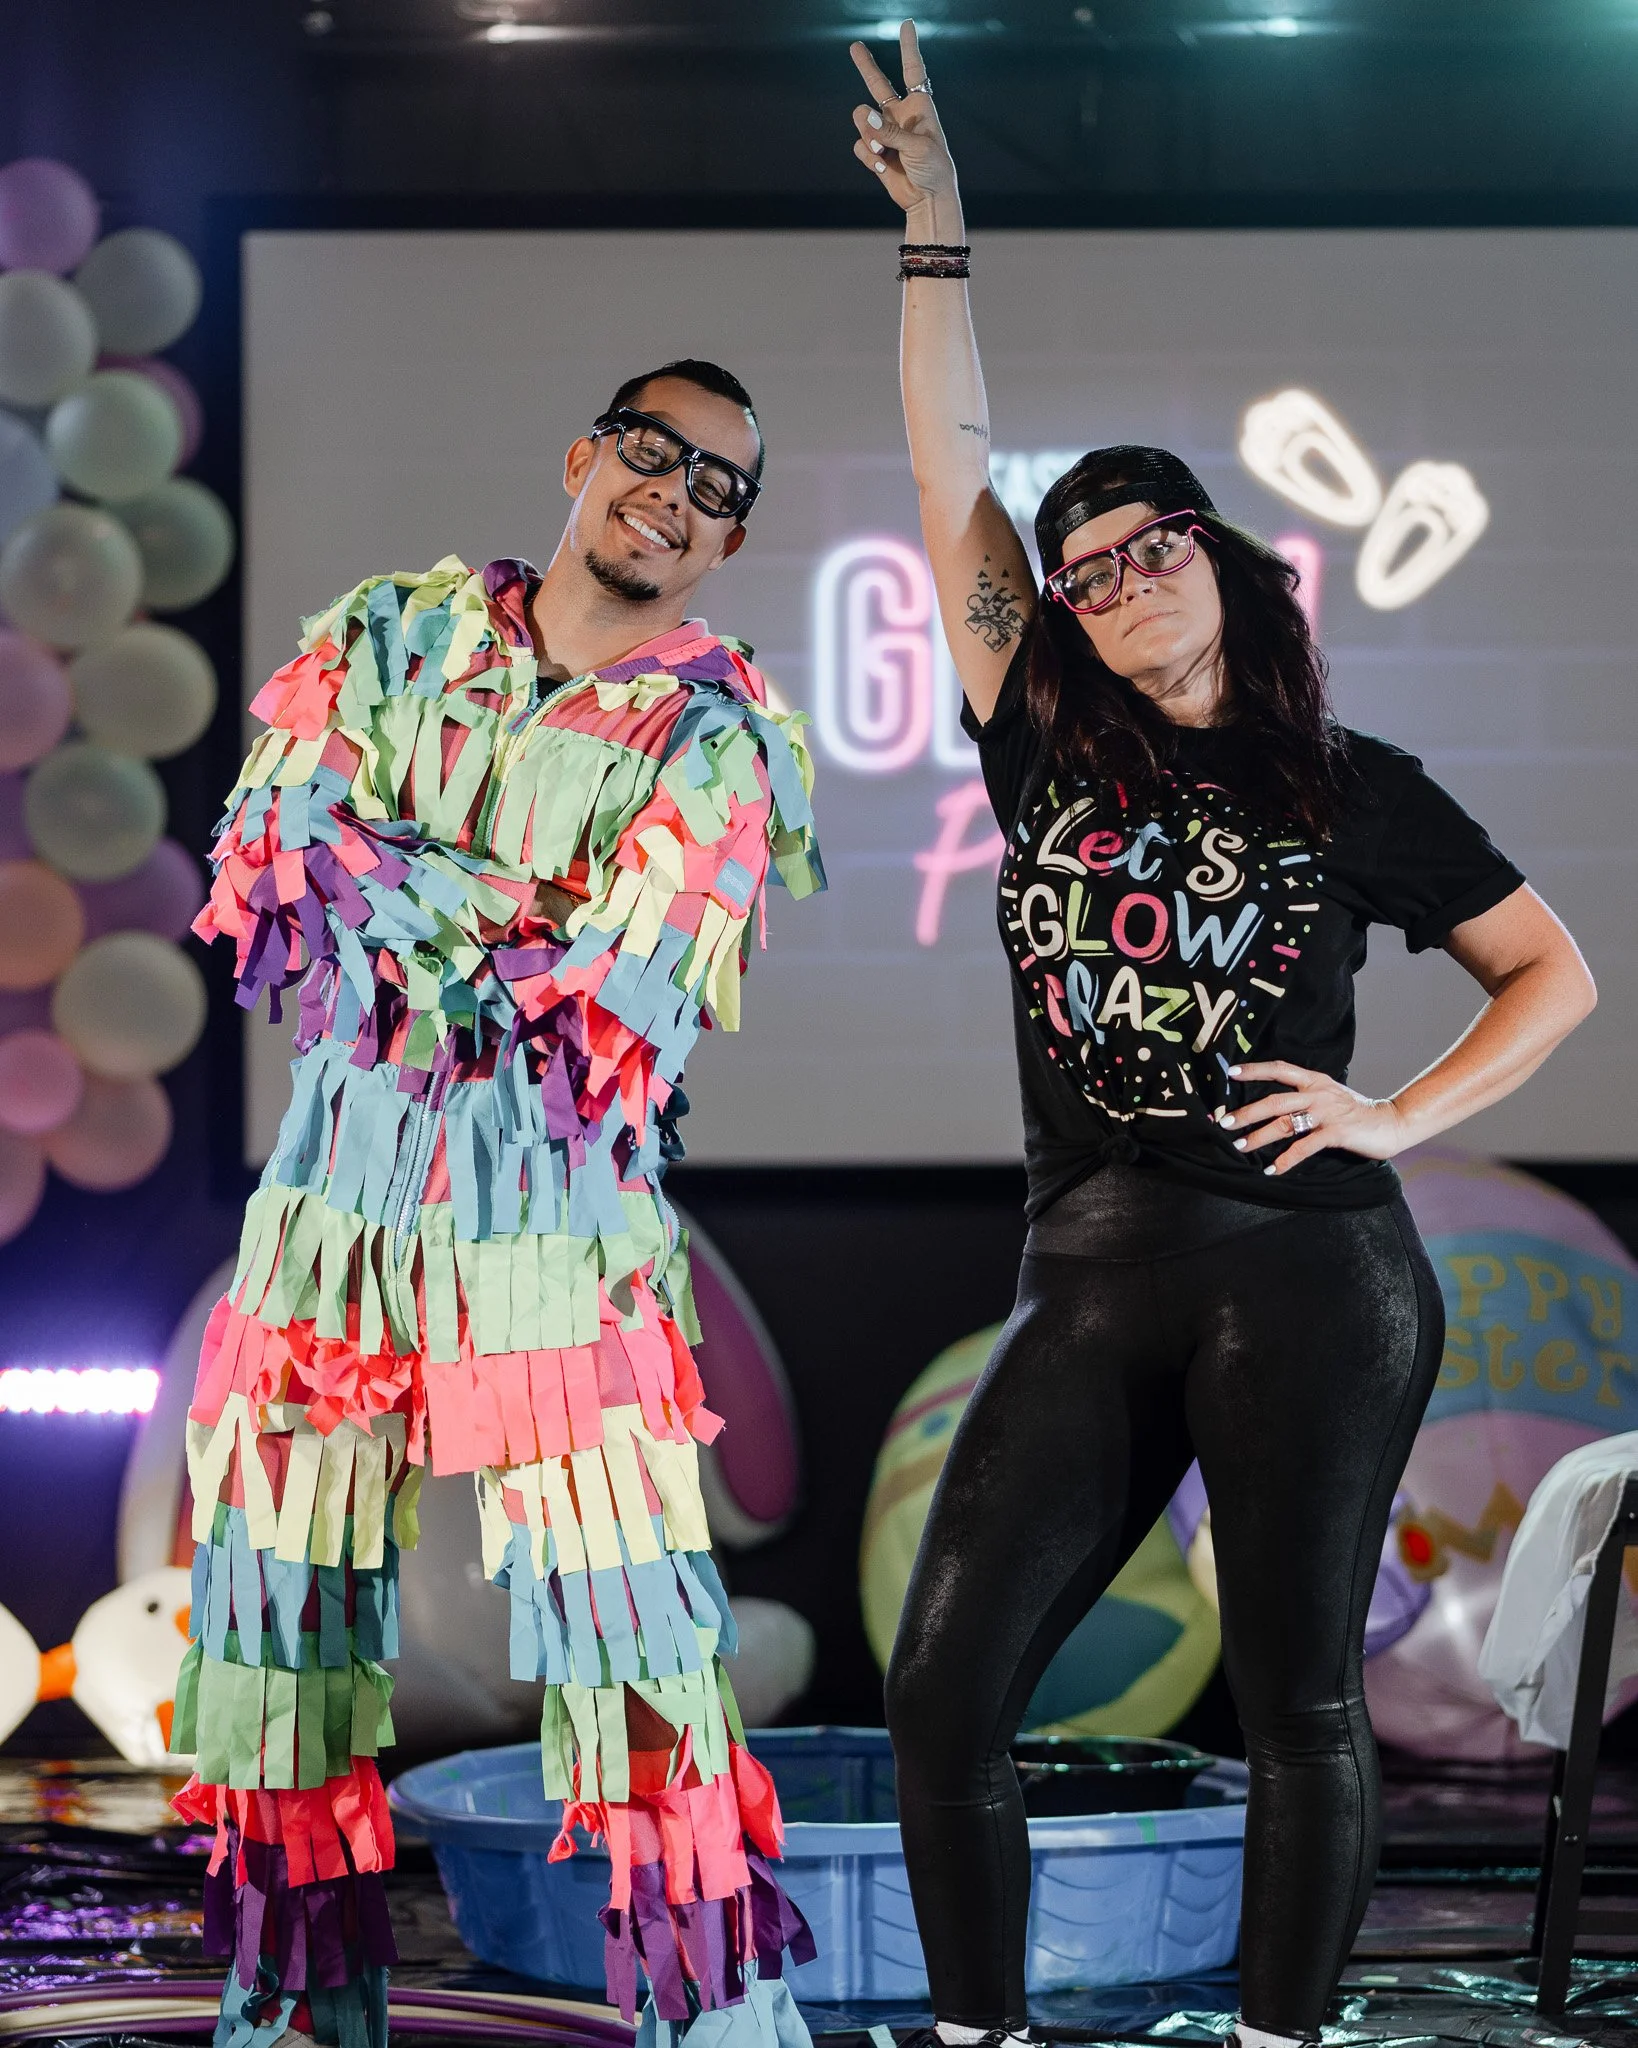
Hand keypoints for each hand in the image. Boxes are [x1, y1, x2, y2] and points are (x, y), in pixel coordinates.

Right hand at [849, 21, 959, 230]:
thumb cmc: (933, 170)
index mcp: (919, 107)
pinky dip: (869, 157)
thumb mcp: (917, 147)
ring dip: (869, 135)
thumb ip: (889, 131)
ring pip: (862, 120)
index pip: (913, 70)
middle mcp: (900, 116)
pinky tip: (883, 167)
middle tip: (854, 47)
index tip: (908, 24)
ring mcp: (886, 134)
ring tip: (882, 152)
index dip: (909, 47)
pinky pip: (861, 146)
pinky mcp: (876, 153)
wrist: (927, 200)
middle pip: (878, 84)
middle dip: (866, 66)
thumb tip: (862, 115)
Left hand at [1217, 1060, 1412, 1175]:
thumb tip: (1275, 1104)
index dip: (1255, 1069)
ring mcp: (1327, 1113)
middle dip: (1247, 1113)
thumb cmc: (1356, 1111)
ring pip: (1285, 1123)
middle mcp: (1318, 1093)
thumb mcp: (1330, 1095)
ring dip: (1259, 1137)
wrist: (1392, 1122)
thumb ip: (1306, 1095)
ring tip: (1240, 1147)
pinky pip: (1304, 1147)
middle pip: (1275, 1100)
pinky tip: (1272, 1169)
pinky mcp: (1336, 1133)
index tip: (1231, 1072)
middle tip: (1224, 1123)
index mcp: (1315, 1080)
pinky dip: (1286, 1160)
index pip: (1280, 1069)